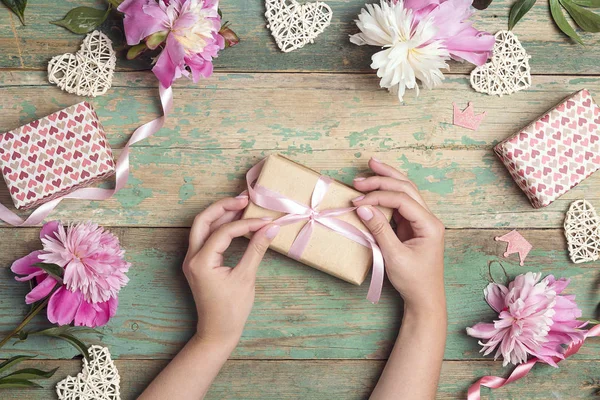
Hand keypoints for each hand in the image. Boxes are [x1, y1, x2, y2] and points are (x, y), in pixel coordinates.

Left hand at [183, 194, 279, 348]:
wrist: (217, 332)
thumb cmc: (232, 310)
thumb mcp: (246, 278)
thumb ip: (257, 249)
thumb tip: (271, 228)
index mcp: (201, 262)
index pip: (224, 232)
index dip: (247, 224)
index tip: (266, 221)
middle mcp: (192, 257)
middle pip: (203, 220)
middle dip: (223, 207)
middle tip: (244, 200)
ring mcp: (192, 260)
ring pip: (201, 227)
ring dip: (220, 215)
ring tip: (241, 207)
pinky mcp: (198, 264)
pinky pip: (205, 238)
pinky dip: (219, 227)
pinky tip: (235, 224)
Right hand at [352, 158, 445, 311]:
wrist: (424, 298)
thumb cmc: (413, 280)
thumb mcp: (394, 256)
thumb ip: (379, 230)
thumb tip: (363, 207)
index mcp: (429, 225)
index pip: (402, 200)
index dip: (378, 197)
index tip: (357, 201)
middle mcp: (428, 218)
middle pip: (406, 188)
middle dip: (383, 179)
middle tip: (359, 178)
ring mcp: (421, 221)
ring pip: (405, 191)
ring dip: (387, 180)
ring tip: (371, 166)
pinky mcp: (412, 226)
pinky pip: (400, 203)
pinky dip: (387, 193)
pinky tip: (376, 186)